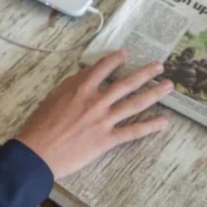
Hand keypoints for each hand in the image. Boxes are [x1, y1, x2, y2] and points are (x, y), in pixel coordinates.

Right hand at [15, 50, 172, 178]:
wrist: (37, 152)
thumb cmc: (40, 125)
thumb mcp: (53, 97)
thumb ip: (71, 85)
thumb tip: (84, 75)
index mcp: (81, 88)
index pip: (103, 68)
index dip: (115, 59)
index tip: (126, 54)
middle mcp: (96, 101)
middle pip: (126, 84)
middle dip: (145, 74)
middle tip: (159, 66)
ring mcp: (104, 121)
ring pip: (135, 104)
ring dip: (154, 94)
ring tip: (168, 87)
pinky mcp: (106, 140)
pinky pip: (132, 132)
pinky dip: (149, 127)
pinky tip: (163, 122)